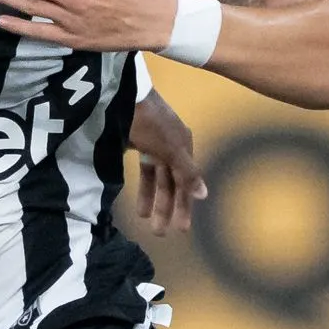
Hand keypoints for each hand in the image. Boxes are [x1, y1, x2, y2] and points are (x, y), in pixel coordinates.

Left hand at [126, 93, 208, 233]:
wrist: (124, 96)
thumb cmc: (151, 123)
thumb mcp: (171, 148)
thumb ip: (187, 173)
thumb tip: (204, 195)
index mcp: (184, 147)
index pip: (186, 183)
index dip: (184, 206)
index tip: (181, 229)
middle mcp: (173, 147)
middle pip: (171, 184)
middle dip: (166, 207)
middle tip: (159, 232)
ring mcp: (154, 144)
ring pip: (156, 178)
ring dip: (152, 198)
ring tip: (144, 220)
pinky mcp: (136, 141)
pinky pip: (144, 169)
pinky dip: (143, 183)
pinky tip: (138, 197)